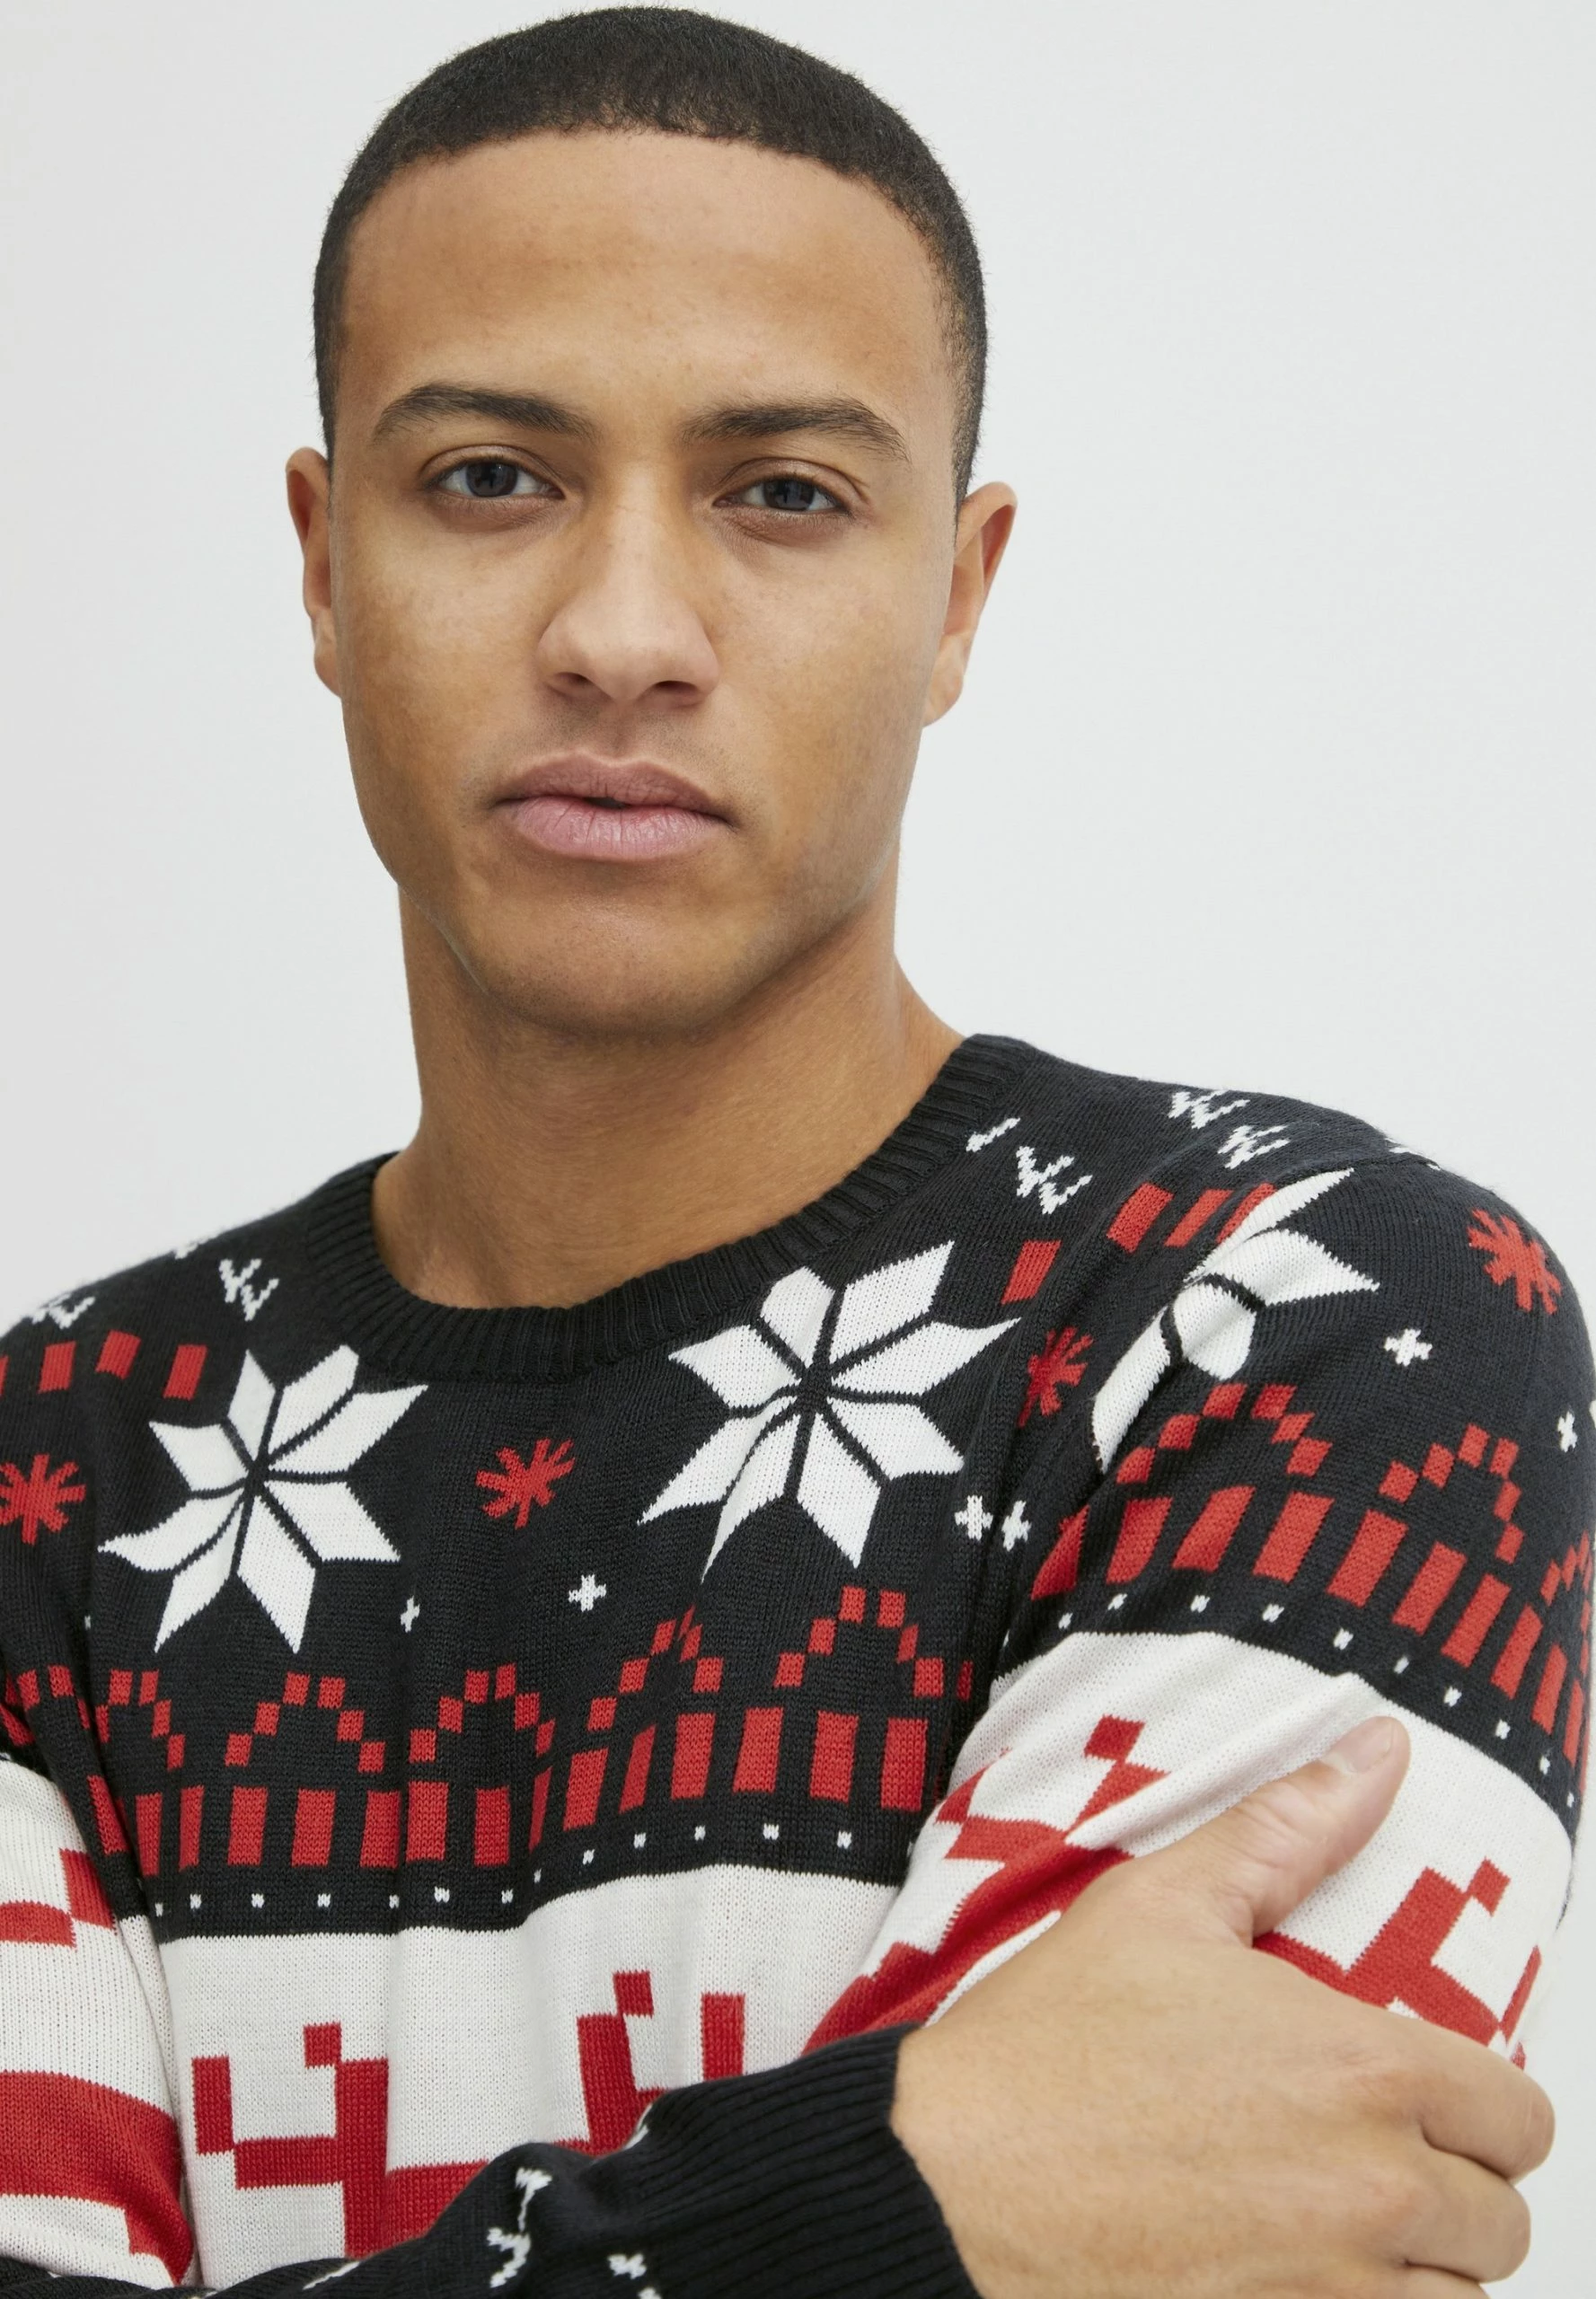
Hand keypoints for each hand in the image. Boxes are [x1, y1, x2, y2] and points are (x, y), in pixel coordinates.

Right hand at [891, 1716, 1552, 2296]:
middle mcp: (1372, 2194)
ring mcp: (1331, 2296)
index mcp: (1363, 2072)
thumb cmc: (1045, 2049)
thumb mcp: (1161, 1905)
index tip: (1419, 2101)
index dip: (1477, 2106)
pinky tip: (1295, 2276)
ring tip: (1330, 2226)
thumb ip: (1288, 1828)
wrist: (945, 2186)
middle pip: (1496, 2225)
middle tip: (1361, 2159)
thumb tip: (1381, 1753)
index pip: (1519, 2120)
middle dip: (1447, 2191)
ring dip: (1412, 2273)